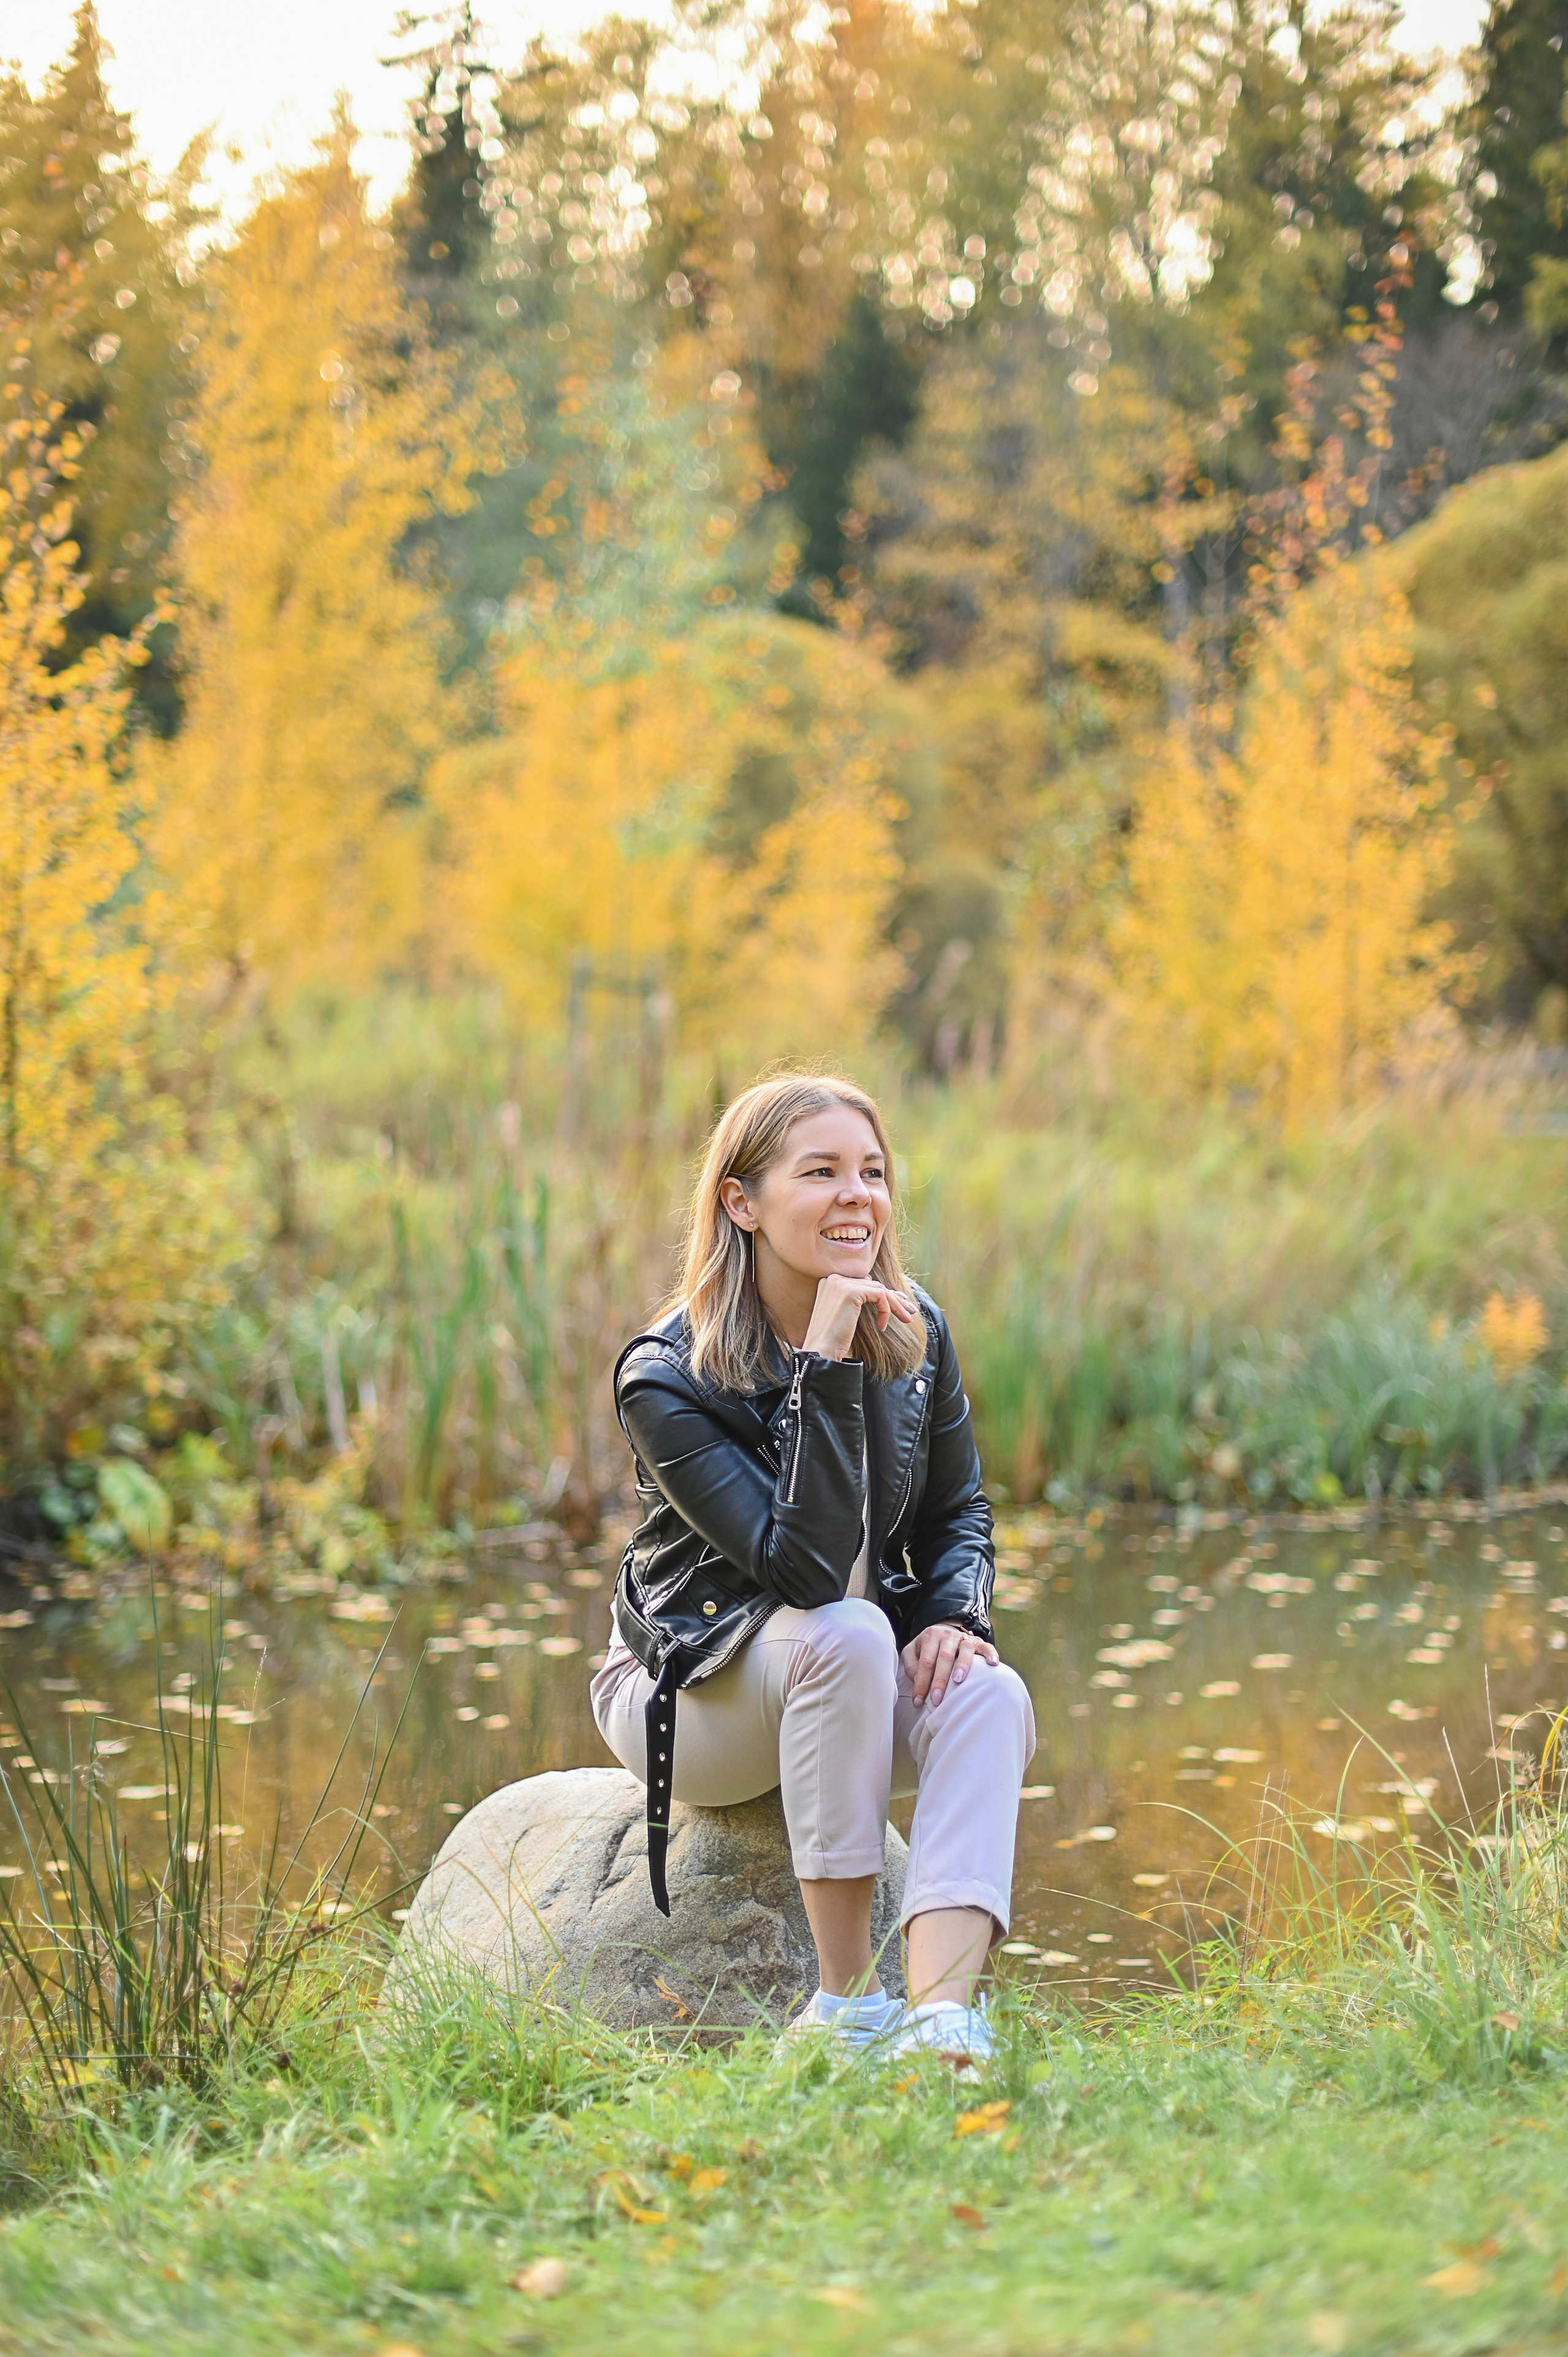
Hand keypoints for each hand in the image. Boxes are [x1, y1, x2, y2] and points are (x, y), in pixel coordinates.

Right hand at [801, 1274, 917, 1361]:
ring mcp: (841, 1283)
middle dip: (894, 1298)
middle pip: (873, 1284)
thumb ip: (858, 1300)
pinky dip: (886, 1310)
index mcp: (830, 1282)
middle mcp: (834, 1278)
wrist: (821, 1351)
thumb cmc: (833, 1339)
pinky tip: (882, 1326)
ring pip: (879, 1289)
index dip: (884, 1293)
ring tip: (907, 1319)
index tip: (899, 1303)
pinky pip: (880, 1295)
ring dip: (895, 1305)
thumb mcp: (846, 1315)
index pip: (864, 1283)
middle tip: (910, 1311)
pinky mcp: (850, 1291)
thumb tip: (880, 1290)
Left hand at [901, 1622, 999, 1706]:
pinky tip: (992, 1664)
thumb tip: (918, 1681)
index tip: (918, 1701)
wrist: (944, 1629)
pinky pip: (986, 1646)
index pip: (925, 1662)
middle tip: (936, 1699)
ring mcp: (964, 1637)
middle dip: (940, 1680)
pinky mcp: (978, 1641)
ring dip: (962, 1665)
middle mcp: (947, 1635)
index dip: (921, 1683)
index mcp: (930, 1636)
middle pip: (944, 1657)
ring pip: (965, 1649)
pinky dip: (990, 1654)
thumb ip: (911, 1666)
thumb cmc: (927, 1648)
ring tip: (958, 1680)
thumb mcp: (912, 1652)